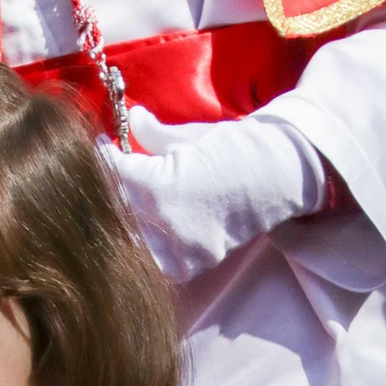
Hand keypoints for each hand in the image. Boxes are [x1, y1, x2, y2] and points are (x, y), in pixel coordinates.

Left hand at [98, 113, 326, 282]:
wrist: (283, 176)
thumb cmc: (236, 147)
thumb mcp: (190, 136)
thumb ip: (153, 135)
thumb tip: (130, 121)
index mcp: (161, 190)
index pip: (114, 177)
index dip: (103, 159)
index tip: (101, 146)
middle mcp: (168, 228)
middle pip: (118, 212)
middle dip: (111, 190)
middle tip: (111, 173)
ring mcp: (183, 252)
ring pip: (134, 241)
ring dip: (128, 221)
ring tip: (130, 200)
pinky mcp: (196, 265)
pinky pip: (159, 261)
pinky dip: (151, 244)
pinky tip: (152, 225)